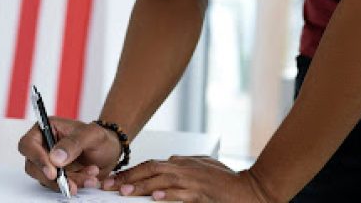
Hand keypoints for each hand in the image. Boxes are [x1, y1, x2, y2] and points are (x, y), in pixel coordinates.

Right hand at [17, 117, 121, 194]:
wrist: (109, 152)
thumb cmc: (99, 138)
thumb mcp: (91, 135)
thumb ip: (73, 143)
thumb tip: (55, 157)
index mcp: (47, 129)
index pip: (28, 144)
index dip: (37, 159)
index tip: (52, 171)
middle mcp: (44, 146)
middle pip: (33, 166)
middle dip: (55, 177)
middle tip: (72, 182)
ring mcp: (49, 162)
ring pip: (46, 179)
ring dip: (67, 182)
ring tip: (89, 176)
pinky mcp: (56, 175)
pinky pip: (58, 185)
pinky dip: (73, 185)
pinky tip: (88, 178)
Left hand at [103, 155, 272, 201]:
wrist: (249, 189)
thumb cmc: (227, 180)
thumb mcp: (201, 166)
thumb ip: (183, 164)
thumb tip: (168, 162)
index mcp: (182, 162)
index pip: (149, 165)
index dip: (130, 172)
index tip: (114, 180)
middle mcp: (184, 168)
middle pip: (150, 170)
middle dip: (128, 178)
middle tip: (110, 186)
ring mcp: (192, 180)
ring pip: (161, 181)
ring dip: (142, 186)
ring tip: (125, 192)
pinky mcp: (201, 193)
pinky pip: (181, 194)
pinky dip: (168, 195)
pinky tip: (155, 198)